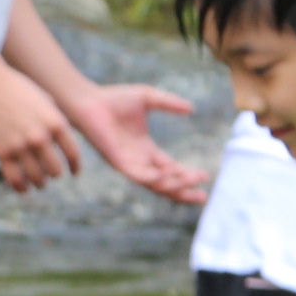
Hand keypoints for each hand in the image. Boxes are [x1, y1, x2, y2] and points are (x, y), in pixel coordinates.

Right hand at [0, 58, 83, 190]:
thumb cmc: (18, 89)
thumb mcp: (45, 101)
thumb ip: (55, 120)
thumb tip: (61, 140)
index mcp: (56, 122)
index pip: (72, 153)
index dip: (75, 166)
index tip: (74, 172)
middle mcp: (40, 137)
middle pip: (55, 169)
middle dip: (55, 174)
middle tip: (53, 175)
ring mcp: (20, 146)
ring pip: (36, 177)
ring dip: (40, 182)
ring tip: (40, 183)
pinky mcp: (2, 152)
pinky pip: (14, 178)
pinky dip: (21, 187)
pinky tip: (24, 189)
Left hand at [67, 82, 208, 203]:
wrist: (89, 100)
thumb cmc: (115, 99)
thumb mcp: (149, 98)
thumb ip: (170, 104)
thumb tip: (191, 109)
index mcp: (145, 150)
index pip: (170, 169)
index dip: (187, 175)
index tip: (206, 176)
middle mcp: (138, 160)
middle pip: (165, 183)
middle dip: (184, 190)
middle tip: (203, 196)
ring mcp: (128, 163)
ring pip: (154, 184)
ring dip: (174, 185)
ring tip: (193, 182)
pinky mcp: (118, 162)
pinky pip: (138, 176)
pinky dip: (153, 178)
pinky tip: (168, 176)